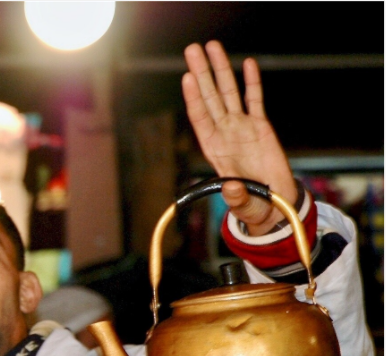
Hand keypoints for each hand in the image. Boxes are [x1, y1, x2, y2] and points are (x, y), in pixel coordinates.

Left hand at [182, 41, 298, 234]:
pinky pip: (255, 100)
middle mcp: (224, 133)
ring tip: (212, 47)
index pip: (200, 118)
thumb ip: (236, 196)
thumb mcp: (243, 203)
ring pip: (229, 92)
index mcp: (215, 149)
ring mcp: (241, 127)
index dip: (194, 98)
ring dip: (221, 70)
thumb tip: (231, 188)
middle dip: (201, 73)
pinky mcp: (260, 126)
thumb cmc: (253, 204)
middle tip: (192, 49)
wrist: (273, 203)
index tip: (187, 77)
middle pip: (211, 97)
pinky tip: (247, 63)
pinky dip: (252, 82)